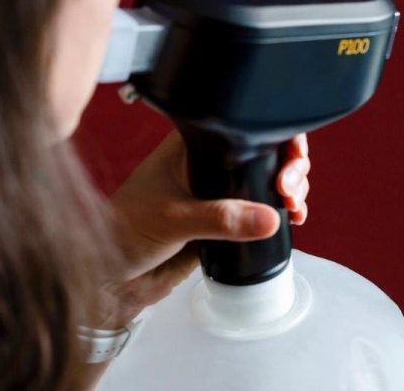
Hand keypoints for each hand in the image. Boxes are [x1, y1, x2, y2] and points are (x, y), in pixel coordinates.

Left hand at [100, 130, 310, 327]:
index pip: (246, 128)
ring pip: (269, 182)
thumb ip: (219, 218)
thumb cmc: (122, 231)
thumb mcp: (172, 219)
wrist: (108, 276)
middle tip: (290, 192)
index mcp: (194, 146)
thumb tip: (268, 217)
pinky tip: (291, 220)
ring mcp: (220, 194)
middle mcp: (210, 165)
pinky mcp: (226, 223)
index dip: (277, 141)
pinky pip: (262, 214)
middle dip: (291, 169)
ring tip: (295, 208)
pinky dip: (281, 215)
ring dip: (291, 192)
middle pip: (268, 154)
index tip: (286, 166)